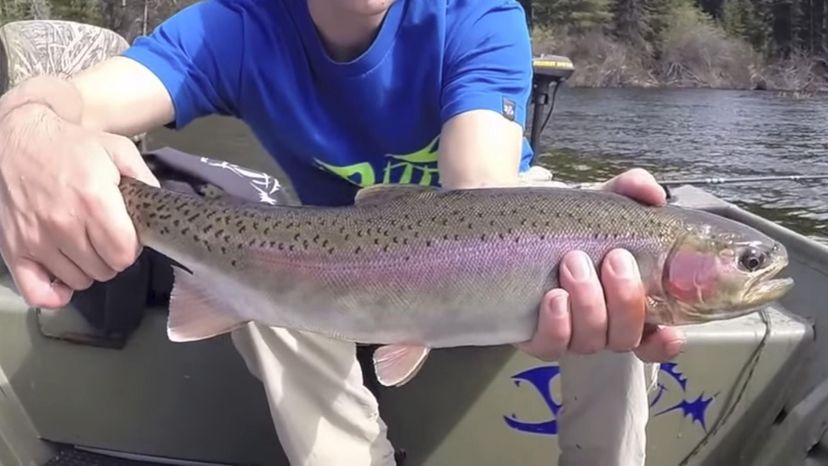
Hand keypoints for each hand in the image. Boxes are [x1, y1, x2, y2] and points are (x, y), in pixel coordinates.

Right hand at [0, 103, 158, 308]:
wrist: (16, 140)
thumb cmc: (70, 147)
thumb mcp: (117, 150)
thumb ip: (145, 179)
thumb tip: (159, 206)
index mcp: (94, 202)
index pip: (125, 254)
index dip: (132, 247)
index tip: (127, 235)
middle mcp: (64, 225)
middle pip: (105, 270)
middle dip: (112, 256)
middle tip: (105, 237)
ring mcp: (36, 240)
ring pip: (79, 281)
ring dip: (87, 268)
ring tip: (84, 245)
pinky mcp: (14, 250)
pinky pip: (38, 293)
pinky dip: (54, 293)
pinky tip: (64, 276)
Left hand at [517, 168, 684, 362]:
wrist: (518, 226)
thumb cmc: (571, 226)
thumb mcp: (603, 204)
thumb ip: (632, 190)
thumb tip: (652, 194)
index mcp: (626, 305)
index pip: (655, 340)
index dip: (665, 343)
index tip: (669, 329)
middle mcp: (602, 327)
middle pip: (624, 337)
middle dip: (624, 299)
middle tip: (613, 258)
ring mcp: (570, 335)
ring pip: (590, 340)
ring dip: (588, 302)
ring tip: (574, 262)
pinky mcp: (536, 337)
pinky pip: (551, 345)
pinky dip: (557, 324)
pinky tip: (554, 297)